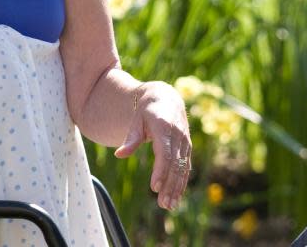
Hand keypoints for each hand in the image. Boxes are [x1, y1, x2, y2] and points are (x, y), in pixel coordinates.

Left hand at [113, 81, 190, 209]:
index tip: (155, 187)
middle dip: (170, 185)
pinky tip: (176, 196)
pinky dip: (182, 182)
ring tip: (169, 205)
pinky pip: (185, 167)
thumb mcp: (136, 121)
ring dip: (177, 187)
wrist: (166, 100)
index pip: (165, 153)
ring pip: (182, 168)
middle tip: (163, 204)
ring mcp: (184, 142)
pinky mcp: (187, 148)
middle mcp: (178, 135)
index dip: (161, 171)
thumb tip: (119, 154)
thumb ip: (130, 139)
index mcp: (164, 127)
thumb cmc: (147, 111)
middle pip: (175, 164)